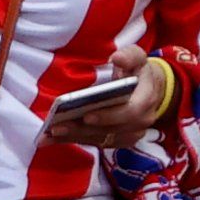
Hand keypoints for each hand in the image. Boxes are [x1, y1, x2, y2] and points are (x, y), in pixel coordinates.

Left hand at [43, 52, 176, 152]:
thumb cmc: (138, 71)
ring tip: (49, 134)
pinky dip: (74, 140)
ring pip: (100, 139)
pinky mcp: (118, 141)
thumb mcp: (137, 57)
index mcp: (146, 100)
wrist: (150, 89)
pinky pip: (95, 143)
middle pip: (110, 130)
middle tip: (57, 127)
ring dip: (74, 137)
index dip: (109, 116)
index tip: (87, 115)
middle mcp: (141, 122)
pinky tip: (52, 138)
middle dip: (82, 129)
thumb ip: (129, 56)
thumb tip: (117, 58)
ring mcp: (130, 134)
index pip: (130, 112)